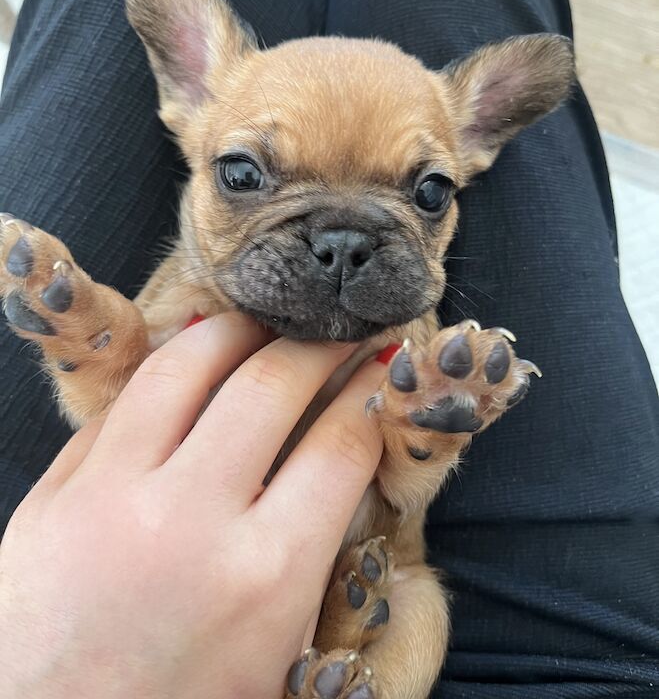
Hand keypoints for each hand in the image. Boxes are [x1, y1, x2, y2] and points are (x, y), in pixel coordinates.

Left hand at [0, 313, 384, 698]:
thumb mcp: (280, 650)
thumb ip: (315, 547)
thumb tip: (338, 448)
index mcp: (266, 577)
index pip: (341, 445)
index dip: (373, 394)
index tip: (382, 370)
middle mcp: (189, 522)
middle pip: (272, 385)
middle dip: (319, 346)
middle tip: (336, 333)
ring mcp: (110, 498)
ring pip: (184, 367)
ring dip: (237, 330)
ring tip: (264, 323)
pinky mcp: (52, 494)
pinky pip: (120, 403)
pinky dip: (166, 372)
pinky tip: (191, 361)